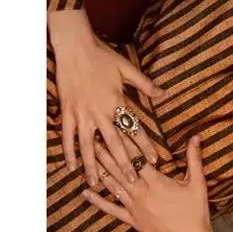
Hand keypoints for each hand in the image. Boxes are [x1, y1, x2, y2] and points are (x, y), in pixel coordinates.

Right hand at [48, 7, 165, 186]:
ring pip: (89, 146)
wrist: (76, 47)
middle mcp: (100, 112)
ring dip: (94, 166)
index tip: (153, 161)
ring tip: (99, 184)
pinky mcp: (68, 113)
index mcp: (117, 102)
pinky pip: (68, 137)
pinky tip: (72, 167)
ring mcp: (82, 114)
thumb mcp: (127, 69)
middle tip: (132, 182)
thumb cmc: (103, 56)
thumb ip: (145, 85)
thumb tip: (164, 94)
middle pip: (114, 144)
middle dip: (124, 164)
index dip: (144, 146)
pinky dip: (69, 153)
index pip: (134, 129)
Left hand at [83, 135, 232, 231]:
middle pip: (121, 170)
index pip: (137, 158)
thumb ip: (194, 158)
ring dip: (101, 170)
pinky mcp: (132, 220)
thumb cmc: (195, 211)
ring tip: (90, 157)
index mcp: (156, 182)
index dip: (126, 143)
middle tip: (96, 138)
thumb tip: (196, 137)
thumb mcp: (197, 182)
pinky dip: (98, 201)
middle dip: (108, 153)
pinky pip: (111, 209)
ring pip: (113, 186)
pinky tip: (85, 193)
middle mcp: (141, 193)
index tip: (116, 130)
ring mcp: (134, 208)